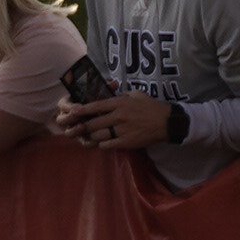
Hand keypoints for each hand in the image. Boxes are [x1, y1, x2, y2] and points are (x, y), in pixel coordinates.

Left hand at [56, 90, 172, 152]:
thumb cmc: (151, 106)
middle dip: (81, 127)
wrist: (167, 122)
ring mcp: (122, 130)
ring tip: (87, 137)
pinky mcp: (127, 142)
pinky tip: (102, 143)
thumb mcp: (135, 95)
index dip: (82, 110)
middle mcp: (118, 116)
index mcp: (119, 103)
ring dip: (91, 136)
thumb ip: (121, 95)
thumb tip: (110, 94)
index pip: (95, 106)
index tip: (72, 112)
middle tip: (74, 129)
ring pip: (98, 135)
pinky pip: (108, 145)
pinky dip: (102, 144)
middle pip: (93, 123)